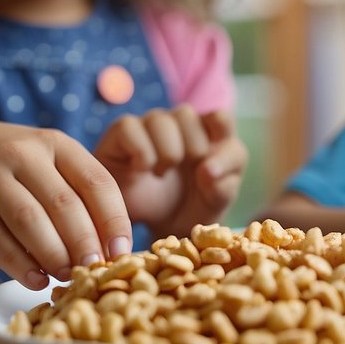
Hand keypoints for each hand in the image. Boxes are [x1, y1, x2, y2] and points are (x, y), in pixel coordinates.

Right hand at [0, 120, 132, 289]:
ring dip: (53, 254)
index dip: (114, 220)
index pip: (97, 182)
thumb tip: (113, 249)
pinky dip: (17, 263)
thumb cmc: (17, 166)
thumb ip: (79, 194)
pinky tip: (35, 280)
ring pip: (28, 220)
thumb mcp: (49, 162)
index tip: (122, 252)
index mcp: (57, 143)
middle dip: (84, 243)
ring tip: (67, 277)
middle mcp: (24, 153)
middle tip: (94, 271)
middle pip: (64, 203)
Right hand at [94, 106, 246, 236]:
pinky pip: (130, 127)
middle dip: (190, 149)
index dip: (216, 143)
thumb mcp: (214, 206)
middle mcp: (179, 123)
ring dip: (166, 153)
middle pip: (186, 113)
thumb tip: (207, 170)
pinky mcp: (121, 133)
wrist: (150, 230)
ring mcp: (149, 126)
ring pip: (159, 120)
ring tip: (161, 174)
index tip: (208, 173)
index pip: (220, 118)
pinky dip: (141, 153)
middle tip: (184, 174)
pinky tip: (142, 170)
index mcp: (210, 134)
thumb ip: (223, 188)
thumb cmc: (189, 209)